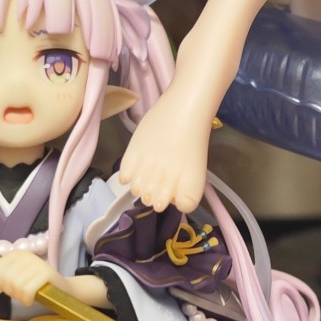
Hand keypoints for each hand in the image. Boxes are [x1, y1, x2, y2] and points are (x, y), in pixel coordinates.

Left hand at [0, 248, 61, 305]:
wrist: (61, 288)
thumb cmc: (35, 284)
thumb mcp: (16, 281)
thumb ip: (2, 282)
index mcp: (17, 254)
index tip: (9, 288)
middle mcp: (27, 255)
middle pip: (6, 279)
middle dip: (11, 292)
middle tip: (20, 294)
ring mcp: (37, 263)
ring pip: (16, 285)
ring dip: (20, 297)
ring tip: (27, 297)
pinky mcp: (46, 273)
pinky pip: (27, 291)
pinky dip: (27, 300)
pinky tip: (32, 299)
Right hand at [115, 94, 211, 212]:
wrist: (182, 112)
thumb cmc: (191, 139)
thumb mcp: (195, 170)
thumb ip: (184, 189)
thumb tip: (170, 199)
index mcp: (189, 190)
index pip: (181, 208)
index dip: (176, 198)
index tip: (174, 187)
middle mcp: (166, 187)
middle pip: (154, 203)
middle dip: (155, 194)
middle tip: (158, 177)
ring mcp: (147, 174)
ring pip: (138, 192)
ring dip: (140, 186)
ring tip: (146, 171)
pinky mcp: (132, 159)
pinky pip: (124, 179)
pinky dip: (127, 176)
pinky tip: (135, 167)